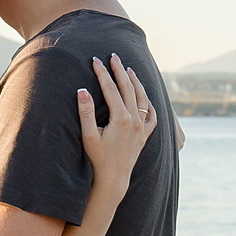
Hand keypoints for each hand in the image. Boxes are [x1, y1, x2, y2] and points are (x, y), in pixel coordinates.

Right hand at [79, 52, 158, 204]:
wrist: (114, 179)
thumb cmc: (97, 159)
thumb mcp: (88, 136)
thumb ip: (86, 112)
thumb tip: (82, 90)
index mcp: (121, 119)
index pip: (111, 89)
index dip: (103, 73)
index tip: (96, 60)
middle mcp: (135, 120)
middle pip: (128, 88)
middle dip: (119, 70)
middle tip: (113, 56)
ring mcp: (142, 127)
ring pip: (142, 97)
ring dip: (135, 81)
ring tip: (128, 69)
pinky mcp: (145, 135)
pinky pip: (152, 114)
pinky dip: (149, 101)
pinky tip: (144, 95)